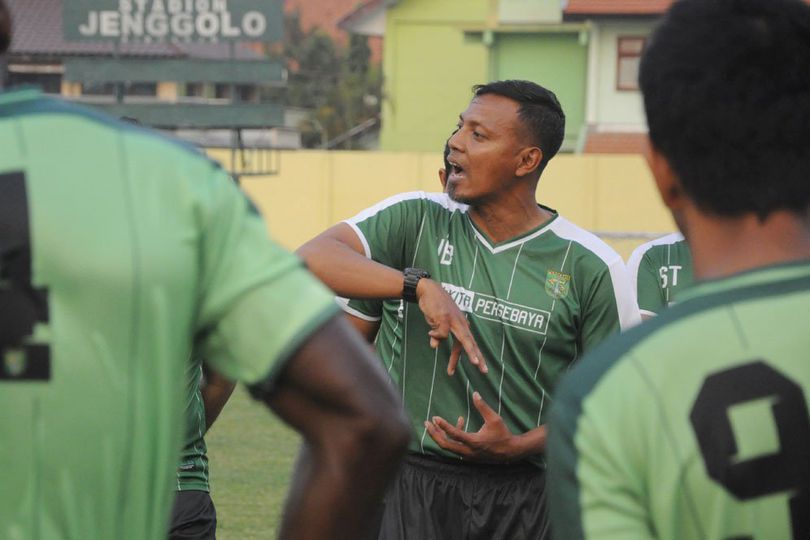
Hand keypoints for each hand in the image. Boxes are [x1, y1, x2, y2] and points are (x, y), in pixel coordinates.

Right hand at [415, 279, 486, 373]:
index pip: (469, 343)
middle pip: (471, 342)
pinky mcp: (445, 317)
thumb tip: (434, 346)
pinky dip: (435, 335)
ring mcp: (453, 320)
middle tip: (483, 369)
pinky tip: (430, 333)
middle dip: (477, 356)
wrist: (428, 289)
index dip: (474, 356)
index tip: (480, 368)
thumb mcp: (436, 323)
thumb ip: (437, 335)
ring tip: (475, 363)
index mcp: (460, 325)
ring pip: (464, 339)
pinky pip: (442, 333)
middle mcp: (460, 323)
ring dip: (469, 351)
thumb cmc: (434, 306)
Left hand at [424, 392, 538, 462]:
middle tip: (427, 423)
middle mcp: (468, 451)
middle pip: (445, 445)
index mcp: (474, 442)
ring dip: (440, 435)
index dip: (443, 426)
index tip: (435, 418)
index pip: (454, 435)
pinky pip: (456, 446)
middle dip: (434, 434)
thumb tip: (475, 393)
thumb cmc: (503, 434)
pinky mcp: (468, 455)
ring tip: (433, 424)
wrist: (510, 451)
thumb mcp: (495, 419)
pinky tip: (460, 420)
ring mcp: (467, 455)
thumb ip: (483, 407)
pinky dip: (453, 435)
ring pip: (448, 447)